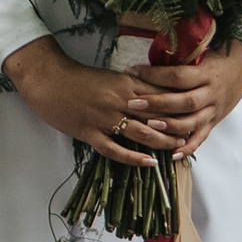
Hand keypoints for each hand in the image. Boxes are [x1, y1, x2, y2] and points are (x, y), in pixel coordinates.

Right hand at [3, 17, 241, 165]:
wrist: (48, 79)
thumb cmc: (77, 77)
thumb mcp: (108, 77)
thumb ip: (129, 86)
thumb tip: (149, 93)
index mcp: (125, 84)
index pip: (160, 96)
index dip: (178, 105)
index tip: (194, 112)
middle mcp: (119, 101)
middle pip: (156, 116)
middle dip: (176, 126)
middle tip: (193, 134)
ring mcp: (104, 118)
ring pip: (141, 133)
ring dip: (161, 142)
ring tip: (176, 149)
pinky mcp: (90, 133)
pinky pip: (115, 149)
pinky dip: (133, 157)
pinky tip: (148, 163)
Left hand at [120, 11, 241, 156]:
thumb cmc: (212, 57)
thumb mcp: (199, 54)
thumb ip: (177, 61)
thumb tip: (147, 61)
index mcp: (206, 73)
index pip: (179, 76)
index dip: (155, 75)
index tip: (132, 72)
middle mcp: (212, 93)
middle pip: (184, 101)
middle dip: (157, 103)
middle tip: (133, 102)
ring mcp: (214, 110)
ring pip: (193, 122)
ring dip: (170, 126)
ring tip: (148, 125)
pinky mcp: (214, 122)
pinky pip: (202, 138)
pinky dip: (187, 148)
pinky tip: (171, 155)